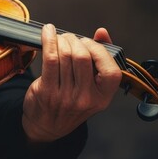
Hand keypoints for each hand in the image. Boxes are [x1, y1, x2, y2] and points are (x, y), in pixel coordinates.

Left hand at [22, 24, 121, 142]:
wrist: (46, 126)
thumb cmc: (71, 101)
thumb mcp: (92, 87)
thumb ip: (100, 58)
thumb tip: (102, 33)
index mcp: (103, 98)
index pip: (111, 71)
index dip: (99, 50)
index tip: (88, 42)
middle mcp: (86, 99)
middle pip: (82, 57)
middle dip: (75, 40)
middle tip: (69, 38)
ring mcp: (65, 97)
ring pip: (65, 55)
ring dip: (61, 40)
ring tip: (59, 38)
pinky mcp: (47, 91)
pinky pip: (50, 58)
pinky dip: (48, 41)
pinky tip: (47, 32)